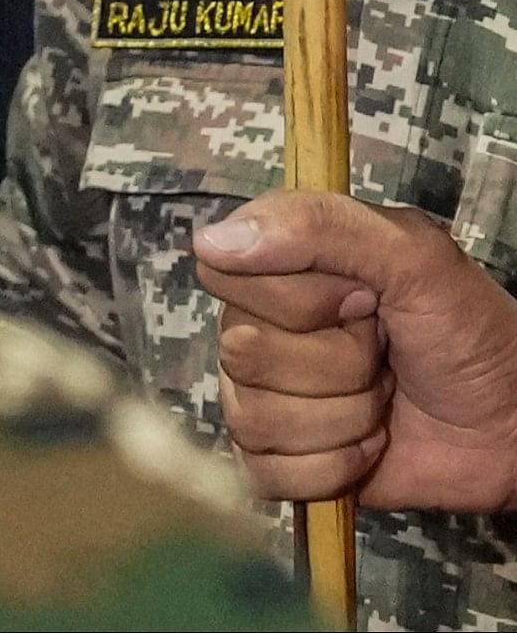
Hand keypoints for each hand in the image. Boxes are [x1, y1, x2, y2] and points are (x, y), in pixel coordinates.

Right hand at [196, 190, 516, 512]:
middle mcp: (259, 329)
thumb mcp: (417, 258)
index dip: (298, 298)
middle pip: (243, 353)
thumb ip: (321, 227)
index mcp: (280, 271)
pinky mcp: (279, 460)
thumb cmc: (474, 338)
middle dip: (337, 365)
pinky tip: (367, 448)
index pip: (225, 276)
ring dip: (344, 419)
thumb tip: (212, 241)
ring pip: (256, 417)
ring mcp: (263, 397)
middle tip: (384, 354)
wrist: (515, 428)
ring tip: (384, 401)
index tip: (362, 299)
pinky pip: (266, 472)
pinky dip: (332, 469)